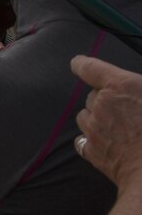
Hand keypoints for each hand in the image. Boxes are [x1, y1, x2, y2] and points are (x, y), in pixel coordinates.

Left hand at [71, 54, 141, 189]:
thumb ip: (139, 90)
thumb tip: (135, 92)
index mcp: (122, 86)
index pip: (90, 67)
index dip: (82, 64)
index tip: (78, 64)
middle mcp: (102, 103)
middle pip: (93, 95)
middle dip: (105, 100)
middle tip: (127, 112)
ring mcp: (94, 127)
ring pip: (85, 116)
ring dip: (97, 119)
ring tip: (119, 129)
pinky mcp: (91, 150)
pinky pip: (83, 140)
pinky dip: (91, 141)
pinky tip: (108, 145)